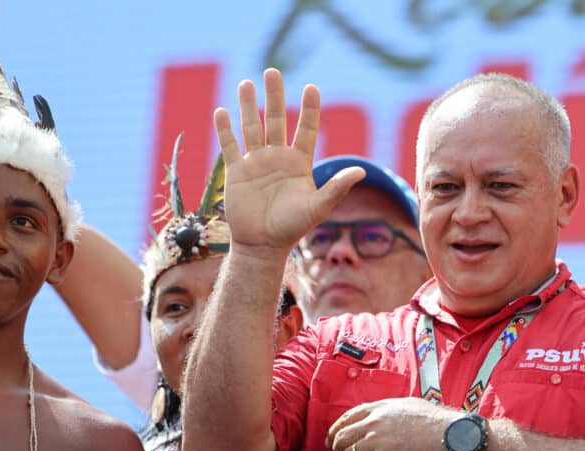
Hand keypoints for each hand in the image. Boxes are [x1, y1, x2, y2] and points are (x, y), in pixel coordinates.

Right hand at [213, 69, 364, 255]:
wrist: (263, 245)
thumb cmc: (292, 228)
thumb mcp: (318, 207)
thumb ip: (337, 188)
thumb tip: (362, 171)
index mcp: (299, 163)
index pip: (305, 129)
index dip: (309, 109)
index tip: (311, 87)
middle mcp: (277, 158)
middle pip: (276, 120)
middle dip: (274, 96)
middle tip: (272, 71)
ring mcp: (256, 163)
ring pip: (251, 127)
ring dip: (248, 106)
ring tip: (246, 82)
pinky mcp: (237, 172)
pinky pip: (230, 146)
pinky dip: (225, 130)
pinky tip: (222, 111)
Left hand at [325, 398, 458, 450]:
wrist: (451, 436)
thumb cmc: (435, 421)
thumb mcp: (407, 405)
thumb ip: (388, 410)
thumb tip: (379, 417)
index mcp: (378, 409)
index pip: (346, 419)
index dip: (334, 433)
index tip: (332, 445)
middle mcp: (373, 424)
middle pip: (342, 440)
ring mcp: (377, 442)